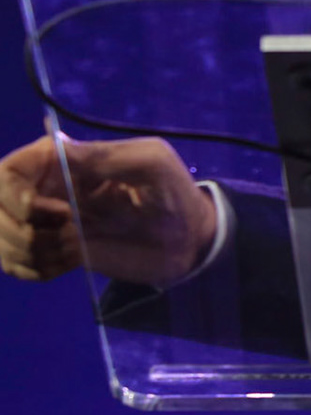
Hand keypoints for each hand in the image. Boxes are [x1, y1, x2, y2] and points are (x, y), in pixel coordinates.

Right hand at [0, 134, 217, 287]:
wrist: (187, 240)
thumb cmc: (174, 194)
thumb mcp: (151, 164)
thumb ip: (104, 157)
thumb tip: (55, 144)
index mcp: (65, 161)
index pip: (7, 171)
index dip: (12, 193)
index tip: (46, 210)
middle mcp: (47, 190)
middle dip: (17, 228)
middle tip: (65, 233)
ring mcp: (47, 223)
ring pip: (2, 239)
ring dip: (27, 252)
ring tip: (70, 251)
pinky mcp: (54, 252)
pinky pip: (16, 266)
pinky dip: (34, 270)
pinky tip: (67, 265)